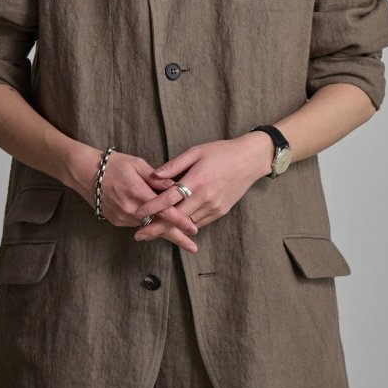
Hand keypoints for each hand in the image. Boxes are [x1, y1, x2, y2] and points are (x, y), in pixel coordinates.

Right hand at [93, 151, 198, 252]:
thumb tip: (175, 185)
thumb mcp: (137, 164)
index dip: (180, 221)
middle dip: (177, 238)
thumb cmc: (114, 164)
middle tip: (193, 247)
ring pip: (148, 226)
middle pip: (158, 226)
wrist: (86, 173)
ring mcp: (122, 217)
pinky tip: (156, 222)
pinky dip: (148, 224)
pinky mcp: (117, 220)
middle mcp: (130, 209)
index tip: (193, 230)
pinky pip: (137, 224)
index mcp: (138, 193)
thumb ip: (157, 178)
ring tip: (181, 236)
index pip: (163, 211)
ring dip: (163, 229)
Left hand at [133, 131, 272, 242]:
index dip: (152, 207)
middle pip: (175, 218)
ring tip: (152, 233)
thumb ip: (174, 165)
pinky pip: (198, 223)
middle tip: (139, 235)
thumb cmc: (221, 152)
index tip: (138, 213)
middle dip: (156, 227)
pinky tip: (174, 228)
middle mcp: (205, 197)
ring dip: (170, 229)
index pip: (169, 198)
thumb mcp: (196, 152)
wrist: (250, 160)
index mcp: (196, 180)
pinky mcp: (220, 212)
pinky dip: (185, 226)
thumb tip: (154, 175)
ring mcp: (213, 207)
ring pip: (187, 224)